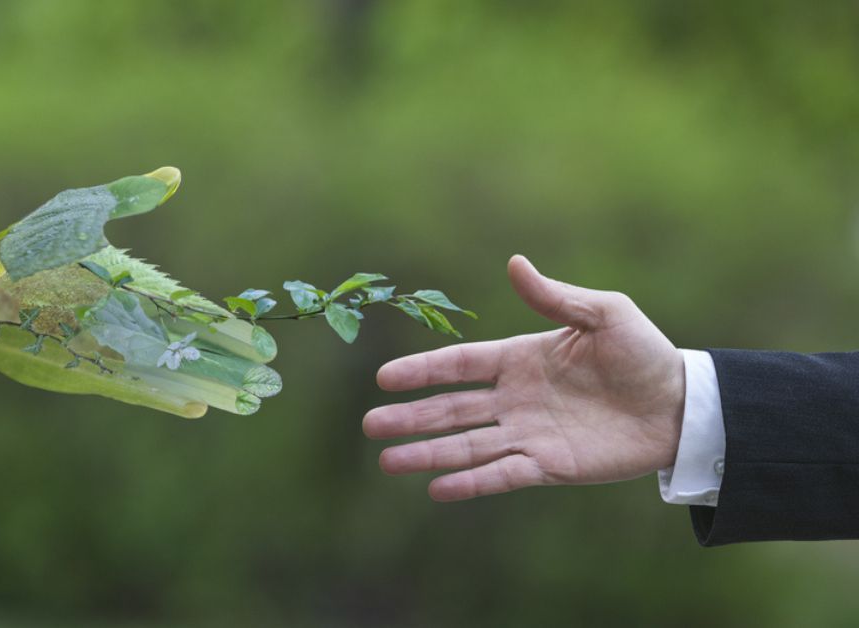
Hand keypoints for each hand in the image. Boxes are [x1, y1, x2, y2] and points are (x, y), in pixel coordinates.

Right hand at [364, 255, 685, 500]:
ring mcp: (528, 433)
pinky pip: (502, 474)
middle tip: (370, 425)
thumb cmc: (644, 353)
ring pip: (467, 445)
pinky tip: (436, 489)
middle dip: (410, 417)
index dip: (422, 370)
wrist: (681, 404)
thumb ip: (555, 297)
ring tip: (388, 462)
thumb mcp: (604, 313)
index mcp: (520, 358)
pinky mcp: (549, 466)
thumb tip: (514, 263)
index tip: (385, 378)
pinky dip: (470, 482)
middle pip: (451, 409)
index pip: (460, 365)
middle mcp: (515, 398)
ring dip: (428, 454)